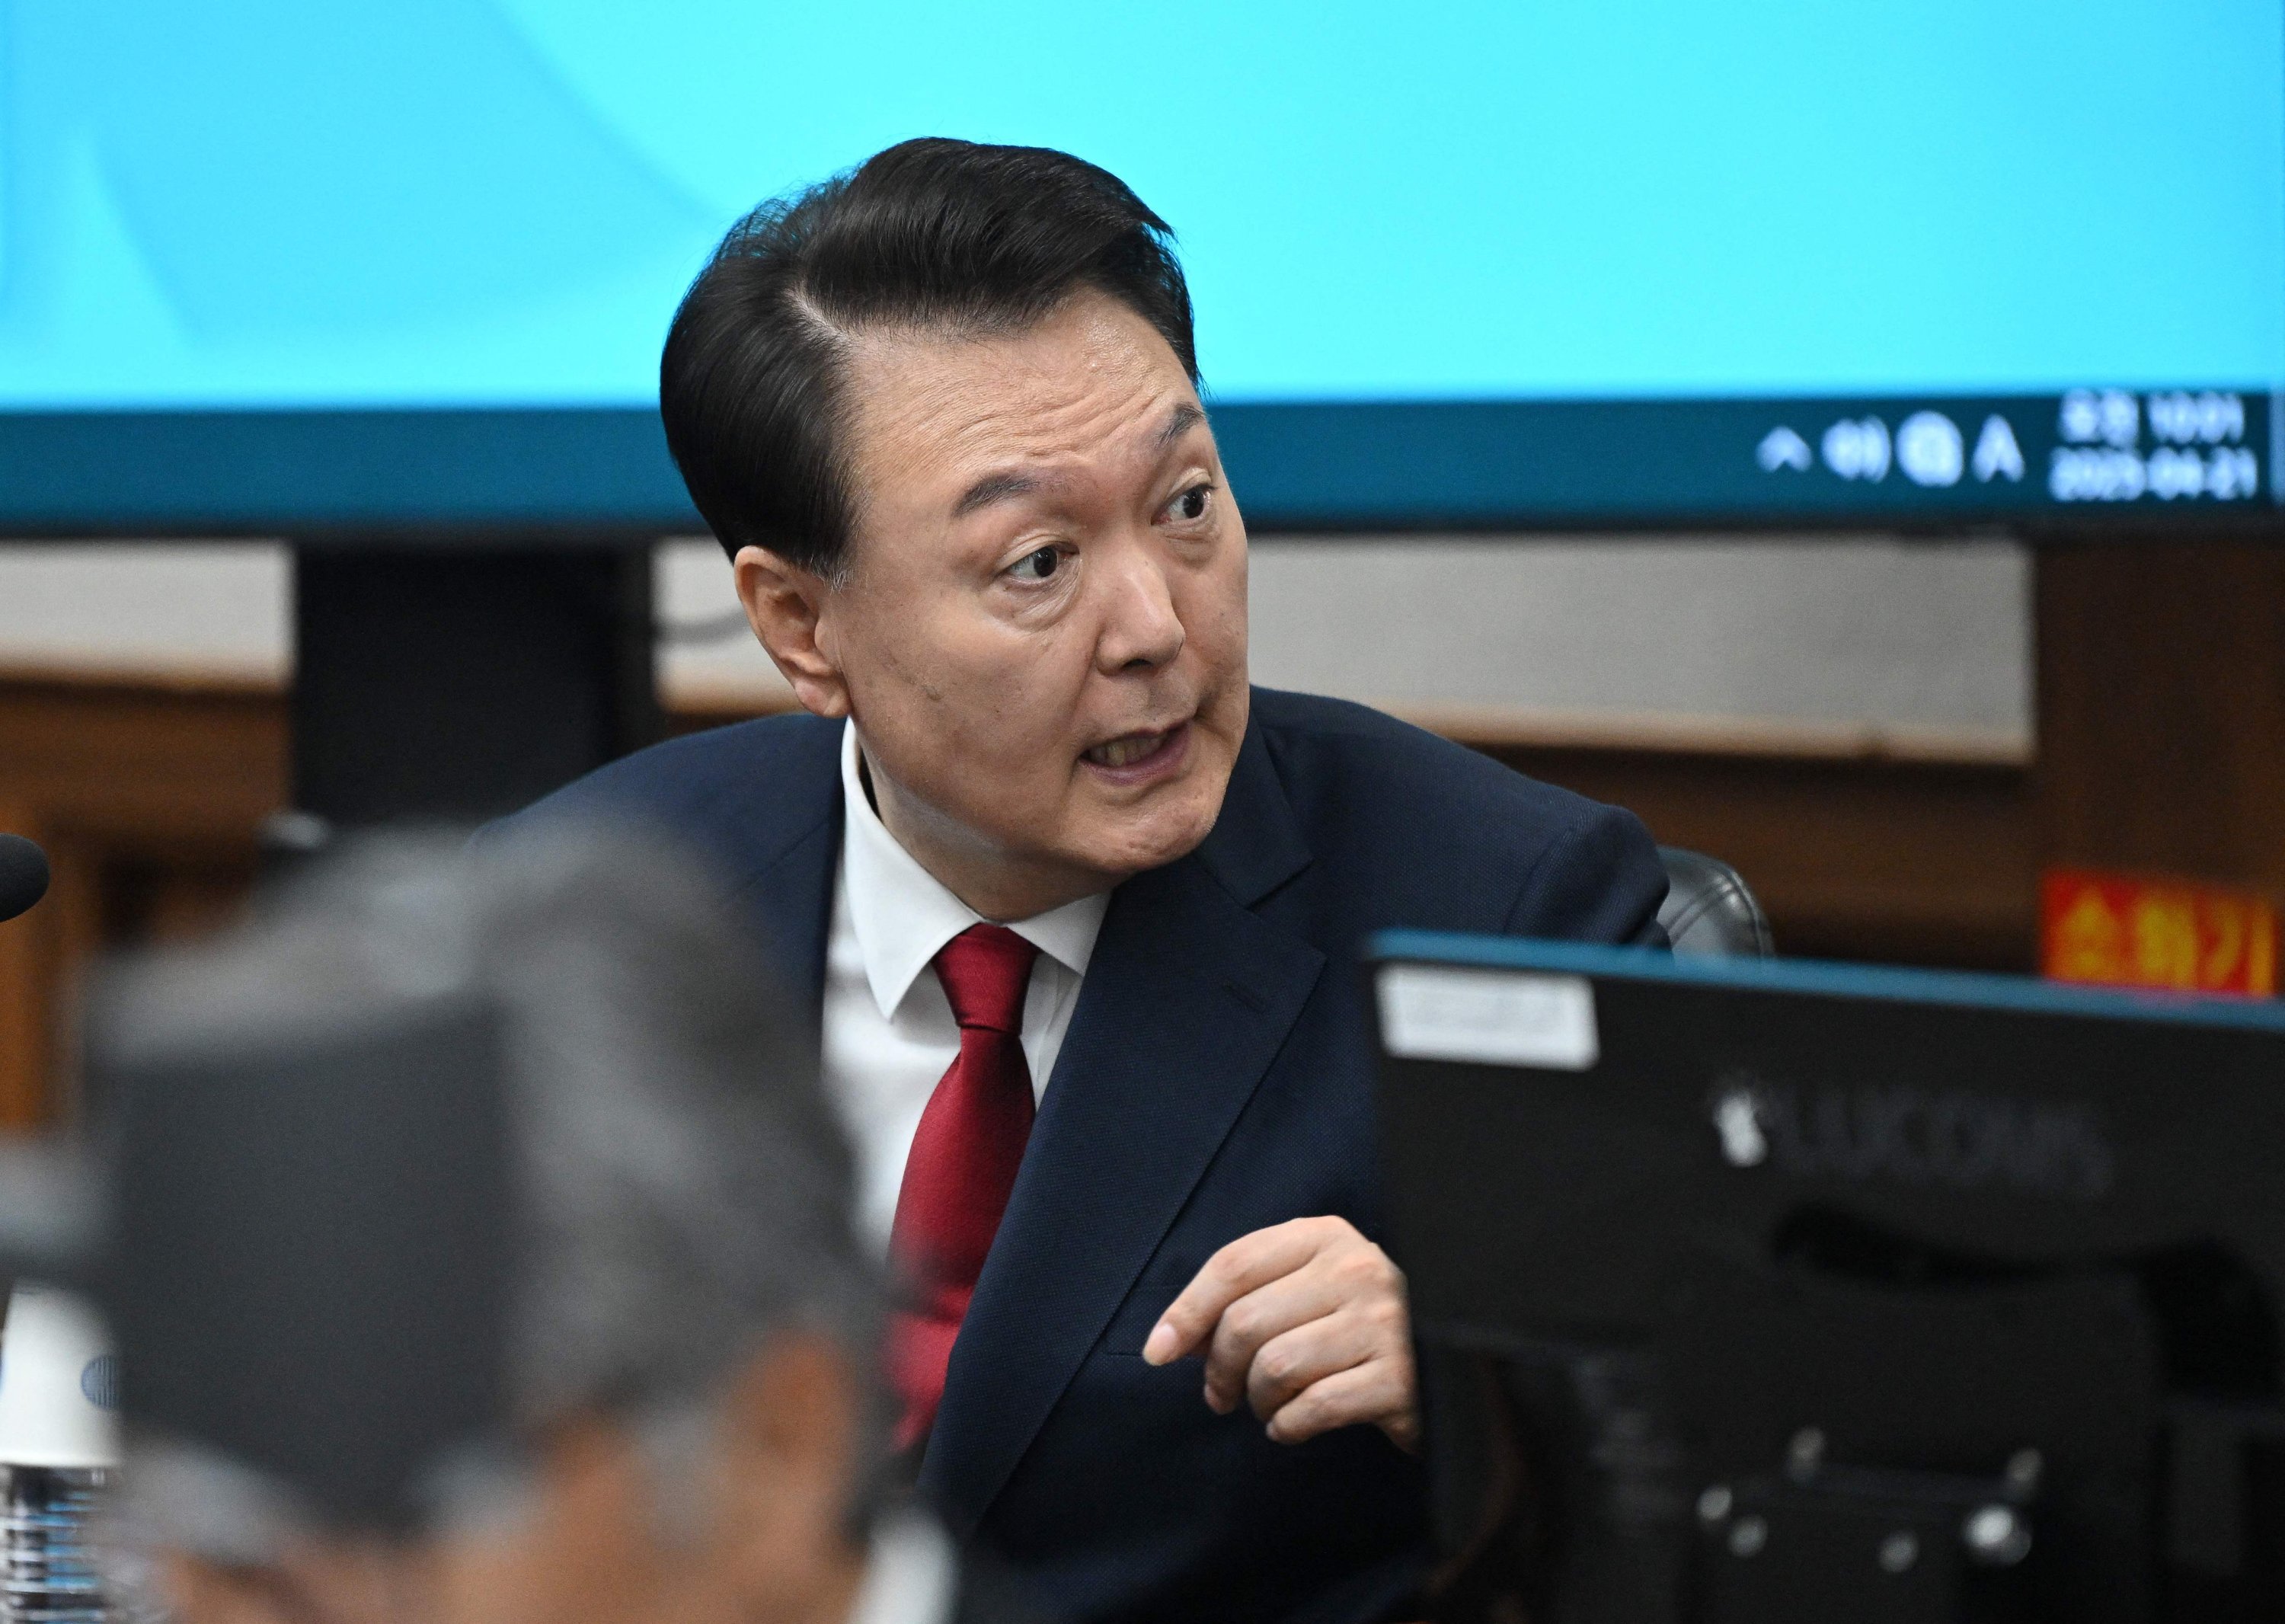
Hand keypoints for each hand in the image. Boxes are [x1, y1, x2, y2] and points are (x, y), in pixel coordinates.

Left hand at [1141, 1215, 1417, 1450]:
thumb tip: (1172, 1341)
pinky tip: (1293, 1425)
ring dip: (1257, 1401)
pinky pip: (1311, 1409)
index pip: (1233, 1265)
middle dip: (1219, 1369)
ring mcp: (1384, 1323)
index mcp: (1327, 1236)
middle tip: (1222, 1395)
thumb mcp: (1306, 1289)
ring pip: (1275, 1368)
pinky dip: (1287, 1426)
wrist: (1449, 1363)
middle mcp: (1358, 1270)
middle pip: (1246, 1322)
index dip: (1186, 1312)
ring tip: (1268, 1407)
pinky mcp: (1400, 1379)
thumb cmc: (1355, 1327)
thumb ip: (1246, 1299)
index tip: (1157, 1352)